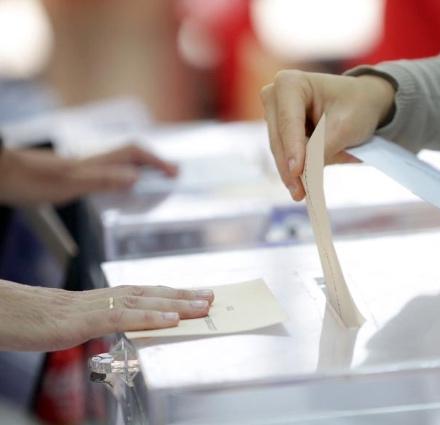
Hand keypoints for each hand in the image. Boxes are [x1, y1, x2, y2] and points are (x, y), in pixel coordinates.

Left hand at [0, 144, 177, 204]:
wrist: (1, 175)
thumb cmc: (30, 180)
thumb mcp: (69, 183)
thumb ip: (102, 180)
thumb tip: (135, 179)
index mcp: (96, 162)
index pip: (135, 153)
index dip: (157, 161)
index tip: (174, 173)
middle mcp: (93, 162)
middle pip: (132, 156)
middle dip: (155, 163)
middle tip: (172, 175)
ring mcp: (83, 168)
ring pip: (120, 164)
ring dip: (141, 169)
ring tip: (155, 181)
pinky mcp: (74, 176)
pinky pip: (108, 174)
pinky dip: (123, 178)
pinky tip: (119, 189)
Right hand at [0, 279, 214, 351]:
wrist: (14, 313)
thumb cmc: (46, 318)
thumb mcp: (86, 319)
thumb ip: (113, 320)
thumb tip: (137, 326)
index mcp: (111, 297)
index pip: (152, 293)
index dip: (178, 293)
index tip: (201, 294)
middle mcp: (111, 296)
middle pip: (156, 294)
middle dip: (187, 296)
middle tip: (213, 297)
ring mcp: (102, 306)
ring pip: (147, 302)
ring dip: (179, 303)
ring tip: (204, 306)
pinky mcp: (89, 319)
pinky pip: (126, 317)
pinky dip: (152, 317)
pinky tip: (172, 320)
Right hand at [260, 70, 394, 200]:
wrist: (363, 102)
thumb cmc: (356, 106)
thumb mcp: (345, 127)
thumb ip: (322, 148)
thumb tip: (305, 174)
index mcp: (290, 83)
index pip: (289, 122)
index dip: (293, 148)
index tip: (297, 172)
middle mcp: (275, 96)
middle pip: (279, 139)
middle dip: (290, 167)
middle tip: (300, 193)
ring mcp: (274, 115)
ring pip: (280, 150)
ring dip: (291, 172)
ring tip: (303, 193)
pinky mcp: (280, 131)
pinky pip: (285, 154)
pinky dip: (295, 170)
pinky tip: (302, 186)